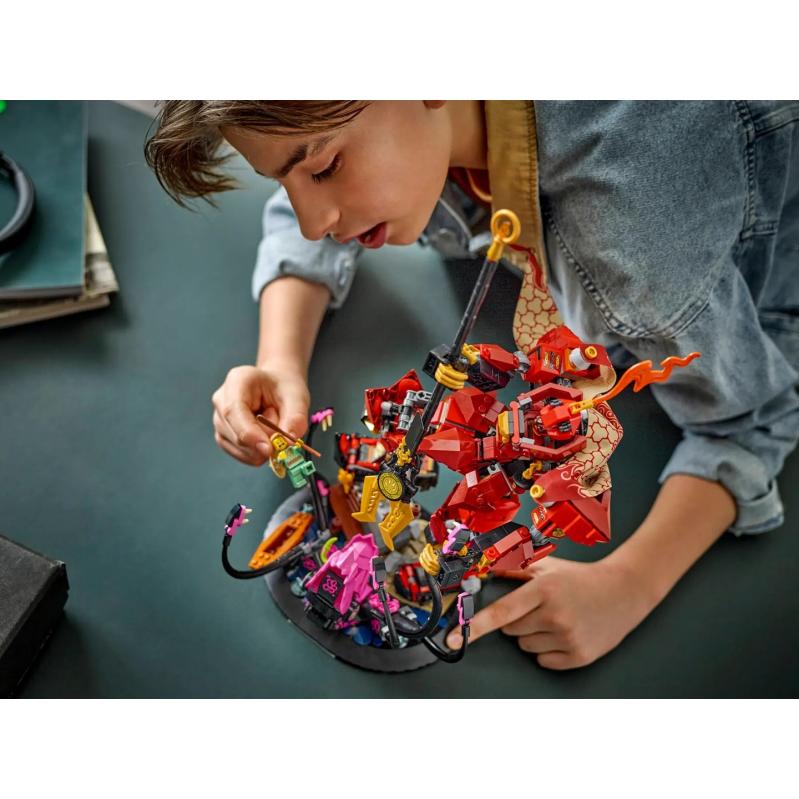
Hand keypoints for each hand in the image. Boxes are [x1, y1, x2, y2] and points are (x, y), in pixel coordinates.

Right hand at [211, 363, 309, 465]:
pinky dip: (258, 452)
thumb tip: (288, 442)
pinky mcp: (223, 436)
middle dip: (263, 440)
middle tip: (281, 427)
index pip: (233, 411)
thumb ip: (295, 418)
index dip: (250, 433)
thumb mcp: (297, 397)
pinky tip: (266, 437)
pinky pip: (240, 454)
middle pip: (235, 433)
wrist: (277, 388)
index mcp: (237, 381)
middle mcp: (222, 400)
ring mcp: (220, 419)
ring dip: (261, 446)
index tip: (268, 449)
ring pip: (238, 447)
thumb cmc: (283, 388)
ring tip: (271, 425)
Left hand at [445, 556, 655, 669]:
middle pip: (511, 631)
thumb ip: (512, 567)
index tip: (453, 639)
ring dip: (532, 635)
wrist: (624, 591)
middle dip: (517, 620)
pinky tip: (564, 633)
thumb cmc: (580, 577)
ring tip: (555, 618)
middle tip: (538, 607)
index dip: (474, 627)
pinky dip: (548, 650)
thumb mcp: (547, 566)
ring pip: (525, 646)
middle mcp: (555, 615)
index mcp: (543, 590)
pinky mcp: (579, 657)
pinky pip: (543, 661)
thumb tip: (481, 568)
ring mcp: (568, 638)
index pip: (501, 612)